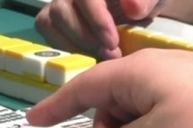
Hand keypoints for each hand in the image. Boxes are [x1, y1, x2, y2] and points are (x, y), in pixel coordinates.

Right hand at [35, 0, 169, 59]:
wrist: (139, 10)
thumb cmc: (144, 2)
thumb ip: (145, 0)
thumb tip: (133, 8)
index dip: (97, 20)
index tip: (112, 42)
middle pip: (62, 10)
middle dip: (86, 38)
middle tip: (110, 55)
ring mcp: (59, 2)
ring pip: (49, 22)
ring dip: (74, 45)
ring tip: (99, 57)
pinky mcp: (51, 18)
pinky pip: (47, 32)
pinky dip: (65, 47)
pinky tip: (86, 56)